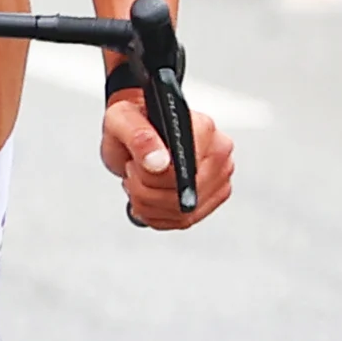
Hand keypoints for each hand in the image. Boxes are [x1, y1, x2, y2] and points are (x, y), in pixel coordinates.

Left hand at [101, 92, 233, 229]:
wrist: (136, 132)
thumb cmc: (132, 122)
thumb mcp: (121, 119)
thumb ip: (137, 135)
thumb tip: (158, 161)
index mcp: (202, 129)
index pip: (184, 169)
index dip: (151, 176)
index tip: (134, 166)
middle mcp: (219, 152)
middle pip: (183, 195)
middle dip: (145, 191)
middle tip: (132, 172)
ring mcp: (220, 176)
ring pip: (184, 213)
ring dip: (148, 205)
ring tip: (139, 181)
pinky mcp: (214, 196)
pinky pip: (184, 221)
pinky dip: (157, 215)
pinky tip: (148, 197)